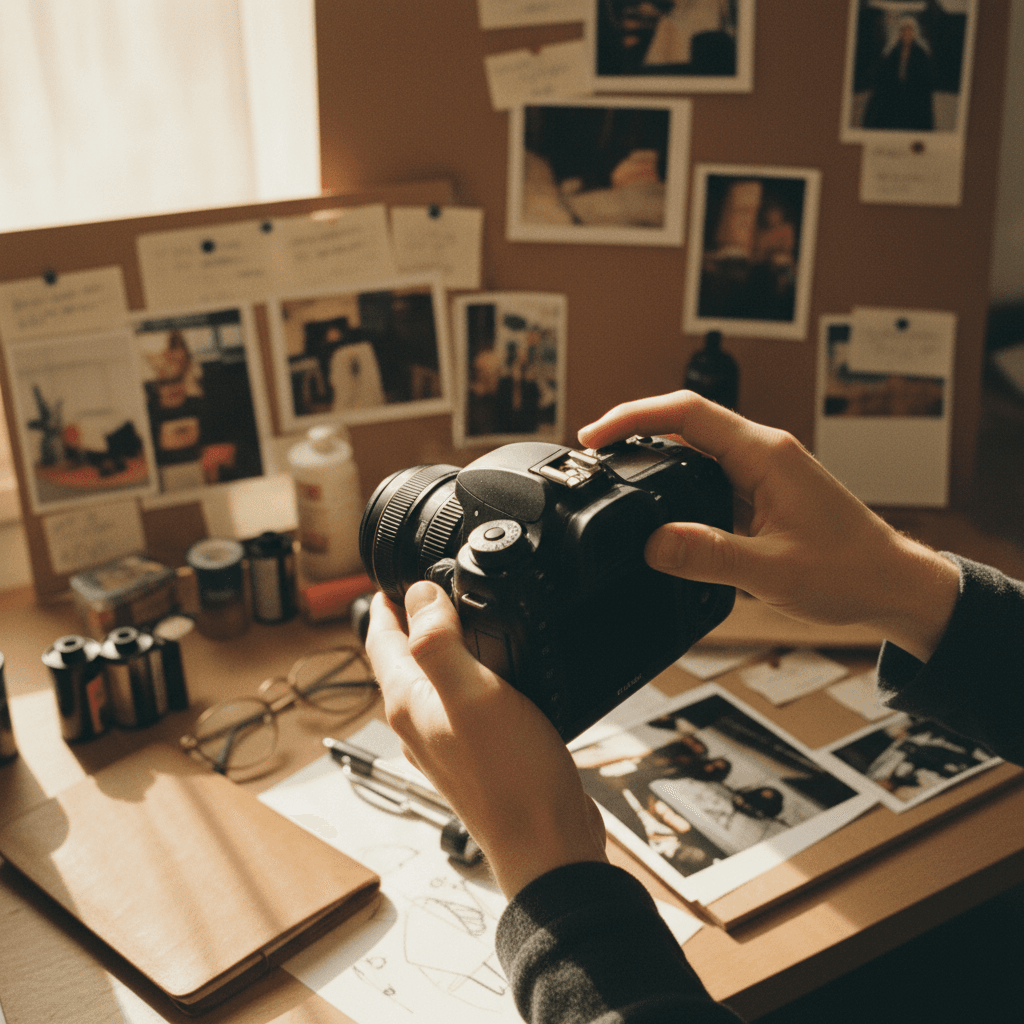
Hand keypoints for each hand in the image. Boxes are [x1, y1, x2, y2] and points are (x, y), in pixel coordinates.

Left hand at [364, 582, 607, 897]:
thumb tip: (418, 595)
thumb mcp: (473, 694)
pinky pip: (462, 703)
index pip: (381, 641)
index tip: (392, 576)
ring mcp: (446, 742)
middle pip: (402, 661)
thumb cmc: (511, 777)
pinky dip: (470, 677)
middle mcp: (419, 724)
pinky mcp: (477, 755)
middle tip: (430, 589)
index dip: (385, 604)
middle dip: (411, 622)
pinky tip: (497, 674)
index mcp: (408, 704)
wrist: (546, 842)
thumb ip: (438, 643)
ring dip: (441, 648)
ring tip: (463, 621)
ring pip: (432, 682)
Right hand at [578, 391, 958, 661]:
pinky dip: (675, 482)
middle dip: (633, 431)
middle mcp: (764, 452)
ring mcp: (764, 470)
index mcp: (766, 454)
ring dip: (654, 455)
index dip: (633, 416)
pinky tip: (657, 501)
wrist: (894, 586)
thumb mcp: (772, 571)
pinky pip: (709, 474)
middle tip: (592, 457)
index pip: (687, 412)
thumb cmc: (850, 573)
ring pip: (695, 448)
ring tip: (613, 475)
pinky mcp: (763, 492)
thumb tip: (651, 544)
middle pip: (685, 421)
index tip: (594, 436)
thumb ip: (709, 556)